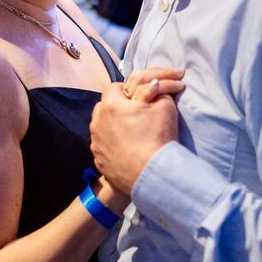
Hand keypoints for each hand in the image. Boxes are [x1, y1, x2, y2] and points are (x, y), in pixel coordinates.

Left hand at [90, 67, 184, 196]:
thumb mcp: (165, 107)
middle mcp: (97, 122)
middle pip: (105, 106)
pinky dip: (112, 143)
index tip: (140, 99)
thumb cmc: (157, 137)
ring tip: (130, 131)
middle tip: (136, 112)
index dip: (128, 91)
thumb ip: (158, 92)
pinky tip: (126, 148)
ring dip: (112, 124)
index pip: (115, 87)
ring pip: (101, 126)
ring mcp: (95, 143)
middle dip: (118, 106)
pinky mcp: (98, 160)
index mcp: (111, 105)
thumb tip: (155, 86)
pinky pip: (103, 145)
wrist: (151, 175)